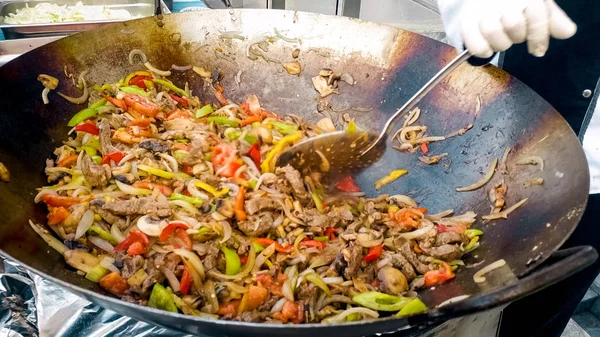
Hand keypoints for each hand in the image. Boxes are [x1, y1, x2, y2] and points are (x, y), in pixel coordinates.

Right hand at [438, 0, 576, 57]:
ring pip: (494, 34)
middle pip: (514, 25)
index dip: (539, 37)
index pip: (536, 15)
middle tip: (514, 37)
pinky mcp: (465, 23)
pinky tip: (486, 48)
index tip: (538, 50)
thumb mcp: (536, 5)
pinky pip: (476, 45)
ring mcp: (482, 12)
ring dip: (500, 44)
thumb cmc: (511, 3)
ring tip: (500, 40)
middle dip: (517, 37)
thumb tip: (567, 32)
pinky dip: (482, 50)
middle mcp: (502, 1)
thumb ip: (552, 19)